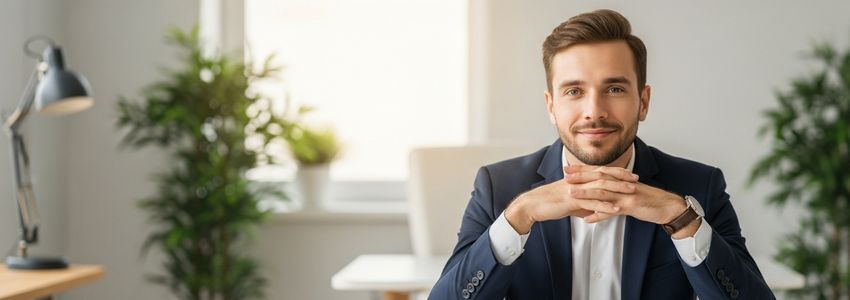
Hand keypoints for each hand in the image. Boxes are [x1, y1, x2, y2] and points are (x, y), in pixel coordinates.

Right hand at [504, 165, 638, 233]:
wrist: (533, 205)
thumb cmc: (548, 204)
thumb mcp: (568, 203)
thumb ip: (581, 205)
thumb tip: (590, 212)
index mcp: (577, 178)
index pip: (600, 171)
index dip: (615, 171)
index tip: (629, 174)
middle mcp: (577, 180)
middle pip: (603, 175)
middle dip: (621, 177)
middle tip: (636, 179)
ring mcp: (575, 189)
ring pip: (600, 187)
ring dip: (617, 189)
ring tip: (632, 192)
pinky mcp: (571, 200)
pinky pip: (591, 202)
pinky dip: (605, 206)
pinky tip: (616, 209)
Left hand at [565, 165, 686, 225]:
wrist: (669, 207)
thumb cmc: (649, 201)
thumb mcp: (630, 195)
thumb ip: (614, 195)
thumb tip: (597, 202)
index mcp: (621, 180)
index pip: (599, 172)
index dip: (583, 170)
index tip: (568, 169)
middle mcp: (622, 184)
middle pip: (598, 178)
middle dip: (580, 177)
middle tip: (565, 176)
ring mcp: (627, 194)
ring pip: (603, 192)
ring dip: (586, 193)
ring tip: (570, 195)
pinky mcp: (632, 205)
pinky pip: (613, 210)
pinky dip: (599, 215)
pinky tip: (587, 219)